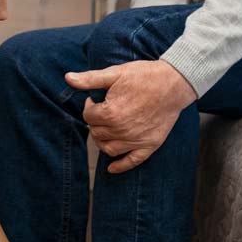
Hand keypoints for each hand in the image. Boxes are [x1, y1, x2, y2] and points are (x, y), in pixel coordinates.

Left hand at [66, 60, 196, 173]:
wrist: (174, 83)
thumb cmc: (144, 76)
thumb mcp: (115, 73)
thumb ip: (90, 79)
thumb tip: (67, 78)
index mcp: (110, 113)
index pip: (88, 116)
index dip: (90, 106)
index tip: (97, 99)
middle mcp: (121, 130)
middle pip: (96, 133)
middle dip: (95, 122)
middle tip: (103, 111)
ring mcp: (135, 140)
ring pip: (108, 148)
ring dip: (102, 140)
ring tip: (106, 129)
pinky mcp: (149, 145)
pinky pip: (131, 161)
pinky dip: (119, 166)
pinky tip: (111, 168)